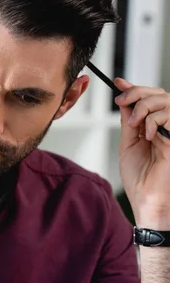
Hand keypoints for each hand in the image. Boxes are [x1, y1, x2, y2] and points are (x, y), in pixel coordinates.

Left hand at [115, 77, 169, 226]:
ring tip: (135, 125)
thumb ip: (129, 122)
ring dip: (145, 106)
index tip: (118, 82)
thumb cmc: (139, 179)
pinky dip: (154, 120)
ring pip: (165, 99)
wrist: (147, 200)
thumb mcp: (128, 145)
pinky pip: (169, 115)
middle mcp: (165, 126)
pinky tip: (148, 136)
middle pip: (158, 93)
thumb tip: (124, 101)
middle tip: (122, 101)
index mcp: (152, 127)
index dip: (134, 88)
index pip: (148, 99)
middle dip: (137, 92)